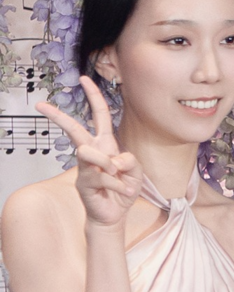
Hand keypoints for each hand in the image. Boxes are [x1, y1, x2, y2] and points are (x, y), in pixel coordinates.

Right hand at [36, 76, 142, 227]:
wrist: (115, 213)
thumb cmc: (124, 188)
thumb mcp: (136, 171)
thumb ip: (129, 159)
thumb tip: (112, 159)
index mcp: (106, 144)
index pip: (100, 116)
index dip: (94, 97)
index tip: (84, 78)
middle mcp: (92, 151)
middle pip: (74, 129)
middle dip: (58, 117)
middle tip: (40, 105)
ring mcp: (84, 166)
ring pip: (90, 153)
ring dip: (111, 167)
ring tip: (119, 179)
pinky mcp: (83, 181)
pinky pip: (103, 176)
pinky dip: (119, 185)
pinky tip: (121, 192)